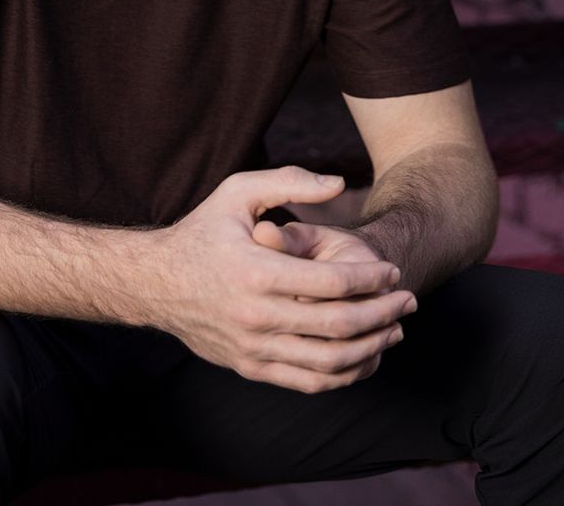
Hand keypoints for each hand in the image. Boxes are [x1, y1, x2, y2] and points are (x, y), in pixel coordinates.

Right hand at [148, 167, 418, 393]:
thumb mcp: (237, 192)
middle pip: (338, 325)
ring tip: (394, 330)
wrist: (154, 283)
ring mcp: (252, 347)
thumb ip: (289, 182)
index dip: (372, 279)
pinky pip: (308, 381)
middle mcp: (255, 315)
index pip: (333, 283)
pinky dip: (345, 374)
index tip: (393, 272)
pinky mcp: (249, 367)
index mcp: (256, 272)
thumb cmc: (202, 231)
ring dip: (372, 347)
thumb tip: (339, 183)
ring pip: (329, 362)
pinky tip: (365, 356)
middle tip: (409, 300)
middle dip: (383, 313)